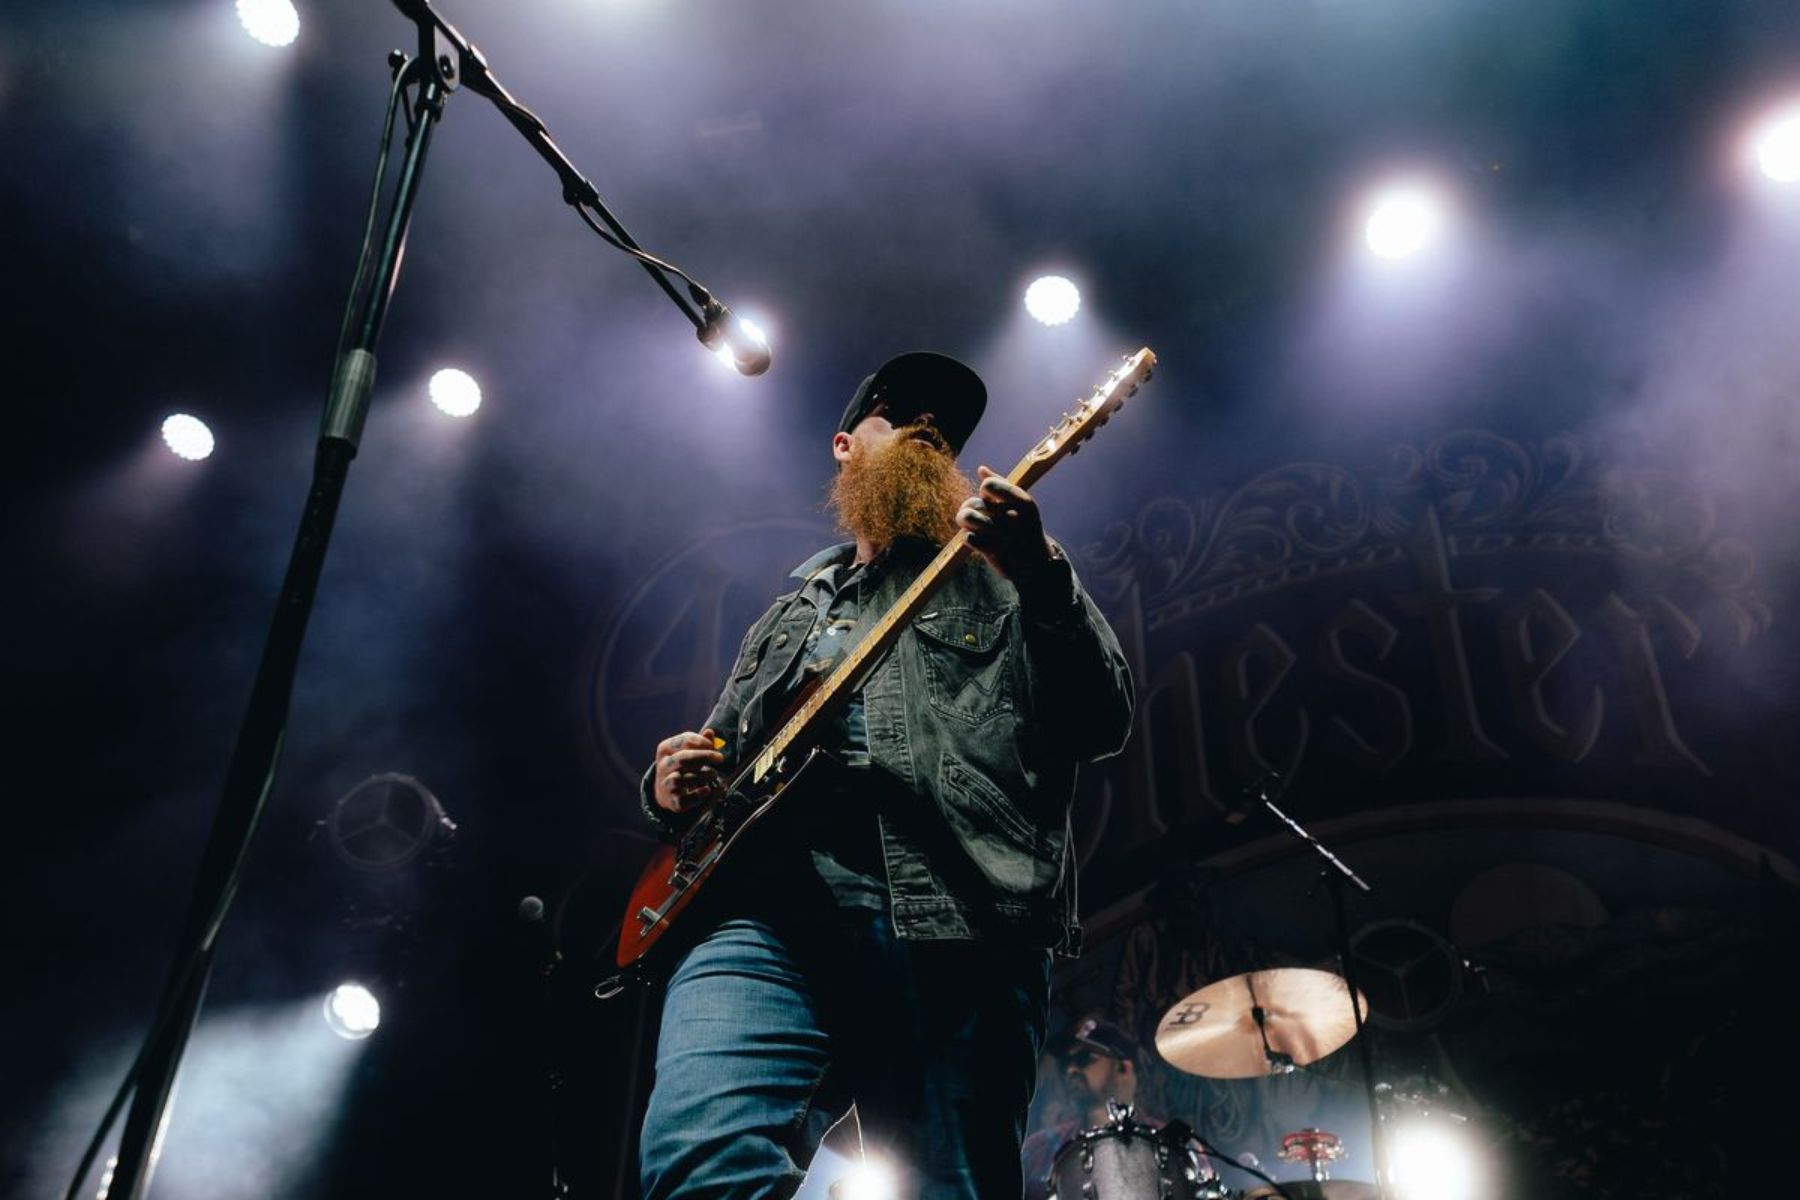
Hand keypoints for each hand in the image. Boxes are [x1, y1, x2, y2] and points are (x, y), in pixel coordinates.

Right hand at [652, 728, 726, 814]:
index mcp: (666, 749)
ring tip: (714, 774)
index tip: (712, 746)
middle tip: (720, 758)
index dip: (702, 742)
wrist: (667, 791)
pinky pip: (685, 799)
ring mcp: (666, 784)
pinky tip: (707, 790)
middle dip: (704, 757)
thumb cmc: (683, 765)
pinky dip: (697, 795)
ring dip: (703, 776)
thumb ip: (702, 742)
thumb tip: (710, 732)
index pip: (684, 740)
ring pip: (682, 779)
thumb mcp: (690, 751)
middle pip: (683, 759)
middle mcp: (663, 766)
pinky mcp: (673, 801)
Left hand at [957, 466, 1052, 581]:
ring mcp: (1003, 536)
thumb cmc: (1026, 527)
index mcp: (1023, 502)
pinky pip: (968, 537)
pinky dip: (969, 538)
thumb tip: (981, 469)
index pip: (989, 485)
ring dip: (964, 519)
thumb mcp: (1022, 505)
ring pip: (968, 517)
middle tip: (972, 513)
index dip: (985, 490)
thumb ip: (1002, 484)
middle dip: (968, 506)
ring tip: (967, 523)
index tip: (988, 497)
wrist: (1038, 563)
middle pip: (974, 502)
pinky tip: (976, 539)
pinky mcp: (993, 552)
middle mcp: (1014, 518)